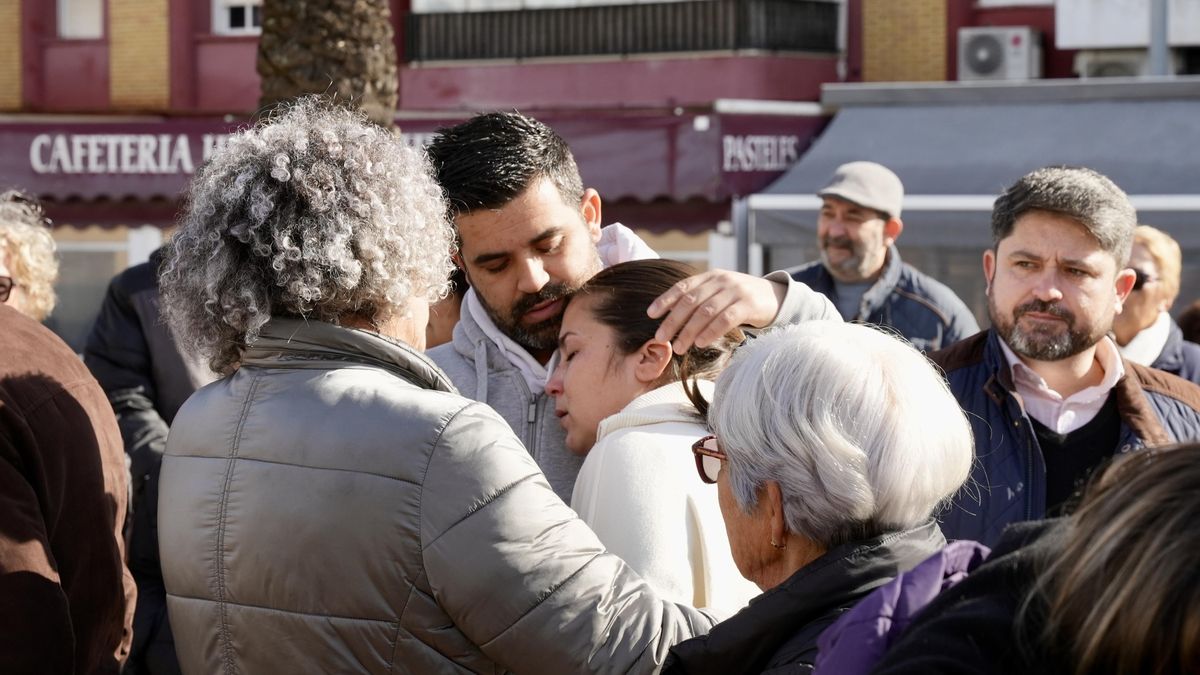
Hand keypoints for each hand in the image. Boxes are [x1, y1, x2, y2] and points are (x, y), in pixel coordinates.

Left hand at [647, 270, 785, 353]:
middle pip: (691, 301)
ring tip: (679, 347)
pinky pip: (725, 319)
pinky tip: (701, 343)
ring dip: (689, 331)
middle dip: (673, 320)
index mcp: (710, 276)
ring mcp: (736, 291)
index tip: (650, 314)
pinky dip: (710, 332)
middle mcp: (721, 281)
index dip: (665, 300)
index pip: (683, 286)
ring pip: (706, 311)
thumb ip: (699, 300)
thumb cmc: (740, 299)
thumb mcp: (719, 293)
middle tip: (661, 337)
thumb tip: (670, 318)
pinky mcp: (748, 304)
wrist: (775, 297)